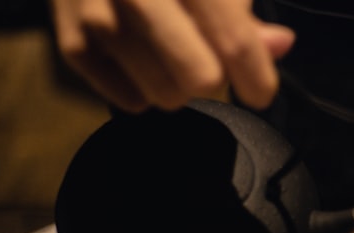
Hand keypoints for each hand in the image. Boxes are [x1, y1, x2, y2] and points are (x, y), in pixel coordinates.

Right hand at [49, 0, 294, 111]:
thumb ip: (242, 10)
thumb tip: (280, 44)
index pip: (233, 41)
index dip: (257, 77)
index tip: (259, 90)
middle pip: (200, 80)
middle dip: (211, 76)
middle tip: (204, 55)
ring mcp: (98, 18)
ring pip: (166, 97)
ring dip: (176, 82)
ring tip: (166, 48)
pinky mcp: (73, 44)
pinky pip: (132, 101)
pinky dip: (140, 84)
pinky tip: (136, 51)